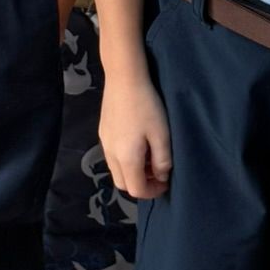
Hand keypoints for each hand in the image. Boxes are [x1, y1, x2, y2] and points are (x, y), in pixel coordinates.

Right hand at [99, 73, 171, 199]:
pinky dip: (125, 159)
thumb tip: (161, 176)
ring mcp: (104, 142)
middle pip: (123, 184)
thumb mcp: (162, 134)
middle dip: (141, 184)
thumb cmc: (146, 106)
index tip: (166, 181)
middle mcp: (110, 155)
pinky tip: (136, 142)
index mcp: (126, 158)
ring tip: (148, 155)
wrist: (123, 78)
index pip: (136, 190)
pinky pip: (112, 156)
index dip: (153, 192)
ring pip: (116, 170)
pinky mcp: (102, 131)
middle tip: (157, 170)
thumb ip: (162, 160)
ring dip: (133, 172)